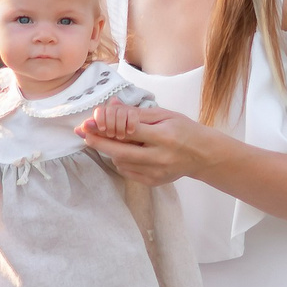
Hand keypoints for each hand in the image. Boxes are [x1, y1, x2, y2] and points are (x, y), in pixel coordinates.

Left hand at [75, 104, 223, 186]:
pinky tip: (126, 151)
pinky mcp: (153, 182)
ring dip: (111, 150)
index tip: (88, 123)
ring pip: (122, 162)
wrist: (203, 155)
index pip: (129, 131)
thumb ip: (136, 112)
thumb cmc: (184, 130)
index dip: (106, 127)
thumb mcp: (164, 115)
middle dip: (99, 143)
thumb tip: (110, 105)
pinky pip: (128, 171)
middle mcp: (160, 157)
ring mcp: (156, 172)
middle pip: (121, 152)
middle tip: (84, 134)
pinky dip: (122, 160)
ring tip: (112, 139)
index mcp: (164, 136)